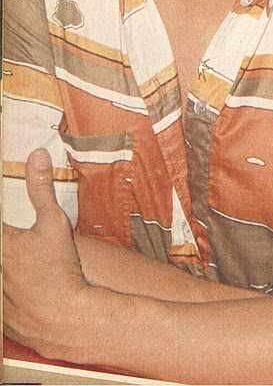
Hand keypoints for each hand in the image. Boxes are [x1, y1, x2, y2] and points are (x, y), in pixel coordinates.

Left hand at [3, 148, 89, 359]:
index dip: (6, 220)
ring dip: (7, 268)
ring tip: (19, 265)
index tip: (11, 224)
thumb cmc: (60, 269)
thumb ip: (41, 188)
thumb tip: (37, 156)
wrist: (66, 316)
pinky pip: (0, 300)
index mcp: (1, 242)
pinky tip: (18, 284)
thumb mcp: (55, 223)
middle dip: (10, 245)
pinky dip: (8, 288)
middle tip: (20, 246)